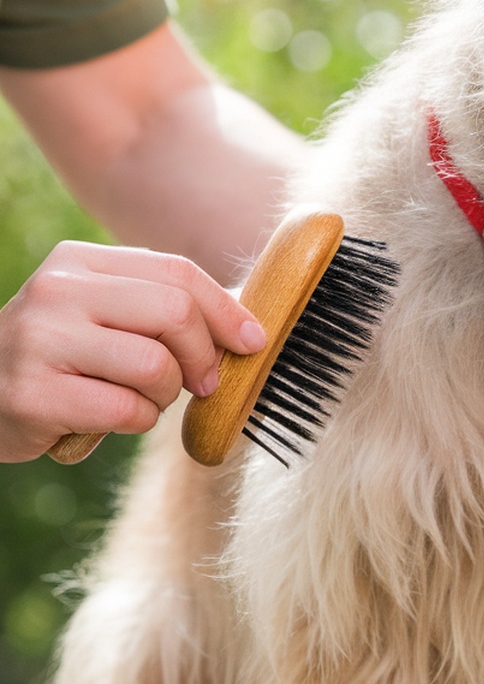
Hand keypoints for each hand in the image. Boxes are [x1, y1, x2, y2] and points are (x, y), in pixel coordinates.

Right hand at [0, 242, 266, 462]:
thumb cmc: (56, 360)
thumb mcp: (99, 315)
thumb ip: (158, 309)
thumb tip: (248, 325)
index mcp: (79, 262)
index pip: (176, 272)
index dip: (226, 310)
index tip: (252, 342)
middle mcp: (57, 290)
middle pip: (174, 311)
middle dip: (202, 356)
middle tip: (201, 384)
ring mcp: (39, 340)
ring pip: (155, 365)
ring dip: (164, 395)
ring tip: (137, 400)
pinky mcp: (31, 393)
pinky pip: (124, 410)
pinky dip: (134, 422)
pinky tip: (106, 418)